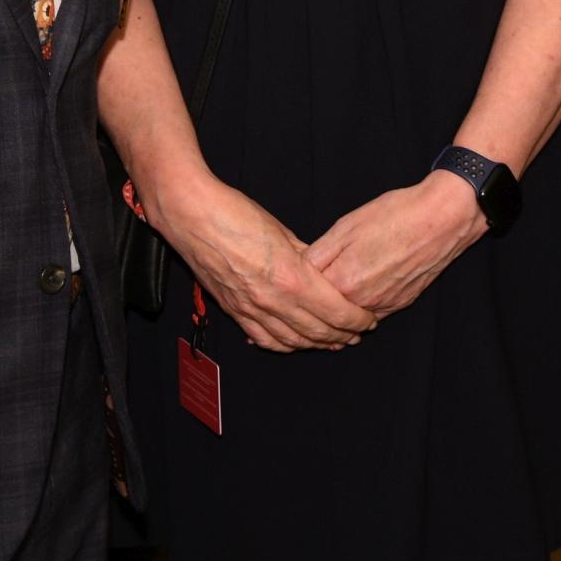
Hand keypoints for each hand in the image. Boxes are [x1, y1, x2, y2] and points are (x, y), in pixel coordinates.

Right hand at [157, 173, 374, 351]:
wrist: (191, 216)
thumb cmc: (235, 215)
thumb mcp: (283, 233)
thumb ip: (307, 257)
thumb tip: (324, 271)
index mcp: (292, 279)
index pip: (336, 312)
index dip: (357, 320)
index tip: (369, 320)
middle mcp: (273, 301)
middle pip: (318, 332)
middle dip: (343, 335)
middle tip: (357, 333)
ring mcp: (251, 309)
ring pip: (292, 341)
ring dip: (316, 344)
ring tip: (333, 342)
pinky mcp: (234, 311)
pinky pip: (263, 339)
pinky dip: (284, 345)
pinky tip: (295, 343)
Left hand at [305, 175, 485, 321]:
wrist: (443, 219)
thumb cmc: (396, 215)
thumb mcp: (346, 226)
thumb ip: (318, 253)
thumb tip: (298, 269)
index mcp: (343, 282)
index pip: (305, 294)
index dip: (295, 284)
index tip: (288, 278)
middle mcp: (361, 302)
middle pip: (324, 310)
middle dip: (312, 300)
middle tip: (305, 286)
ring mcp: (383, 307)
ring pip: (348, 315)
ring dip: (337, 306)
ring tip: (332, 285)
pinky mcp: (399, 305)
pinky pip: (371, 312)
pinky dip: (360, 305)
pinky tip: (358, 287)